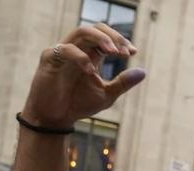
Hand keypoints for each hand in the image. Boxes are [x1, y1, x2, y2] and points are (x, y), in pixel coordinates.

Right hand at [21, 24, 143, 128]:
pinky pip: (66, 50)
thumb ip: (123, 83)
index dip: (120, 41)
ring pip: (82, 32)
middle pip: (95, 28)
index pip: (106, 37)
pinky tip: (91, 71)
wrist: (55, 118)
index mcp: (90, 54)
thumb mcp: (107, 95)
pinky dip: (81, 57)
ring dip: (100, 39)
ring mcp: (63, 52)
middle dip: (113, 37)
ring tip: (114, 52)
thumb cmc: (78, 104)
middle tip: (125, 52)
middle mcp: (77, 49)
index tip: (133, 52)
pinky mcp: (49, 58)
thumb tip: (143, 72)